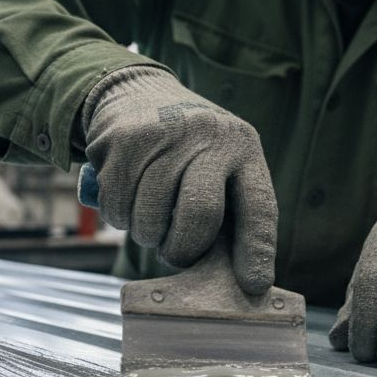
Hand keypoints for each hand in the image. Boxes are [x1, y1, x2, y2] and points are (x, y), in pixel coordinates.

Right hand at [82, 66, 276, 293]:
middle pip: (199, 214)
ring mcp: (165, 134)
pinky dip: (118, 217)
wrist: (135, 91)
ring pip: (150, 218)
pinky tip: (127, 196)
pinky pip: (116, 207)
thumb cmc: (186, 149)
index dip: (257, 250)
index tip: (252, 285)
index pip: (259, 205)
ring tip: (150, 215)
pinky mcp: (123, 140)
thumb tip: (236, 278)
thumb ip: (229, 211)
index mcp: (243, 147)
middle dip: (183, 249)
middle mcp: (209, 135)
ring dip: (145, 234)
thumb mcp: (220, 165)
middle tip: (174, 253)